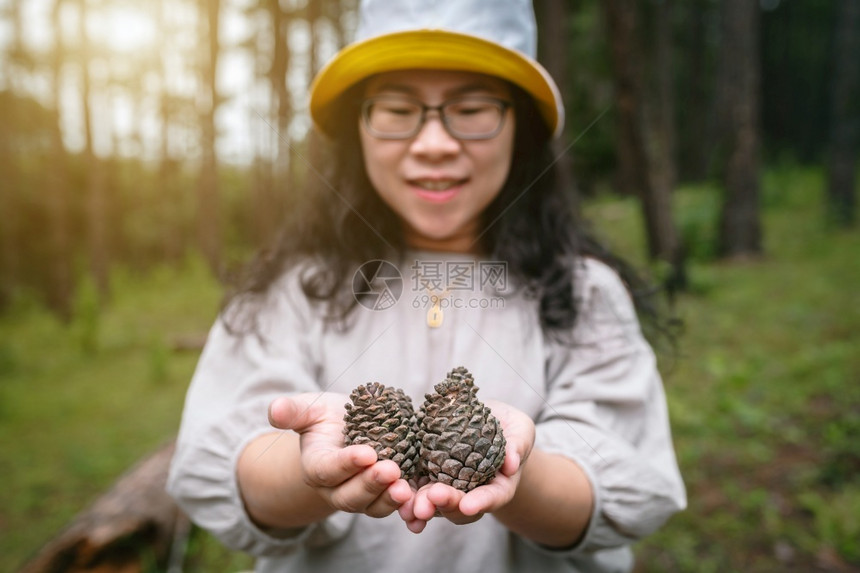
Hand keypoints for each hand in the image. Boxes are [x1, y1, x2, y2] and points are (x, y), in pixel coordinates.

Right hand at [268, 393, 412, 517]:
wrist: (346, 433)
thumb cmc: (327, 419)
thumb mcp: (310, 410)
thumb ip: (293, 411)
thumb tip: (273, 409)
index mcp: (317, 466)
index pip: (328, 469)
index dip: (346, 464)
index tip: (366, 453)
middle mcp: (337, 488)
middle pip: (351, 495)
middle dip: (370, 485)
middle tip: (391, 470)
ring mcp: (362, 496)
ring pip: (373, 506)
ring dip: (389, 500)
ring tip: (404, 488)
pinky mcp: (385, 496)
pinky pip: (395, 508)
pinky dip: (407, 509)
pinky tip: (421, 502)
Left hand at [398, 400, 534, 532]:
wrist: (487, 422)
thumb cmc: (509, 428)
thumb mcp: (520, 430)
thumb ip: (518, 444)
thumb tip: (511, 463)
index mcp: (498, 485)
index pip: (492, 497)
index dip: (481, 502)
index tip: (468, 506)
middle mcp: (472, 493)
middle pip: (459, 506)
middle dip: (445, 504)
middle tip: (433, 498)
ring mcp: (448, 486)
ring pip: (434, 503)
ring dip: (421, 507)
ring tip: (409, 507)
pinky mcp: (428, 475)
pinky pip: (416, 489)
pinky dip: (405, 497)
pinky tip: (394, 497)